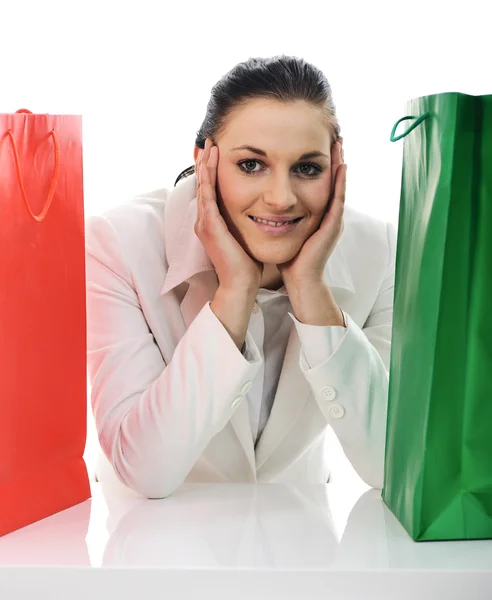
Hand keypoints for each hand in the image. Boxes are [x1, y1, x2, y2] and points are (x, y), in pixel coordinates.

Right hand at [195, 138, 263, 292]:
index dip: (212, 171)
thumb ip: (245, 222)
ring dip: (205, 165)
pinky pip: (206, 196)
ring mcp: (204, 223)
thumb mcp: (244, 237)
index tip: (218, 152)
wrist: (241, 284)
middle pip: (203, 184)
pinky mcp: (209, 226)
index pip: (210, 190)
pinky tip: (209, 163)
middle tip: (210, 141)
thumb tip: (259, 211)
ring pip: (203, 186)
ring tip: (209, 145)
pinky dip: (207, 178)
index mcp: (212, 223)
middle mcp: (204, 221)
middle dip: (206, 162)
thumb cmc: (246, 264)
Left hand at [278, 142, 346, 287]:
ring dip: (340, 164)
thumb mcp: (283, 229)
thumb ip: (280, 215)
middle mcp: (328, 215)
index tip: (317, 144)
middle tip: (334, 136)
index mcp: (316, 214)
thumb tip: (263, 202)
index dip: (320, 164)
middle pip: (333, 181)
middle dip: (334, 159)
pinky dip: (341, 183)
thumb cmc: (289, 258)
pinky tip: (341, 167)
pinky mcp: (332, 227)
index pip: (318, 183)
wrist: (299, 279)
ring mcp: (333, 220)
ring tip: (340, 144)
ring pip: (339, 186)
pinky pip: (338, 200)